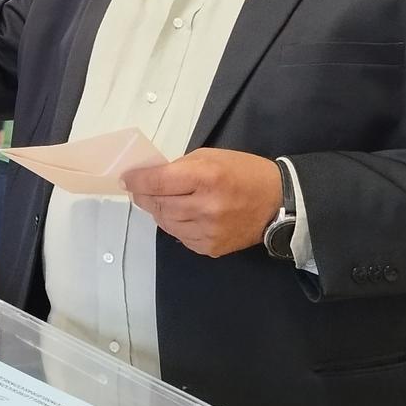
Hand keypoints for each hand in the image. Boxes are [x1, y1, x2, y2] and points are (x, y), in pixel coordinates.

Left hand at [122, 149, 281, 257]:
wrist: (278, 203)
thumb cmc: (244, 173)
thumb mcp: (212, 157)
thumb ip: (180, 167)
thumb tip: (151, 178)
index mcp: (206, 178)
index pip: (158, 182)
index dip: (137, 180)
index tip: (126, 179)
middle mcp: (206, 207)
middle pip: (159, 205)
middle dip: (144, 196)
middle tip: (139, 191)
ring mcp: (208, 231)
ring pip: (166, 223)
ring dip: (158, 211)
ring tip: (160, 202)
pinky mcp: (211, 248)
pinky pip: (180, 237)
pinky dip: (175, 225)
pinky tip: (180, 216)